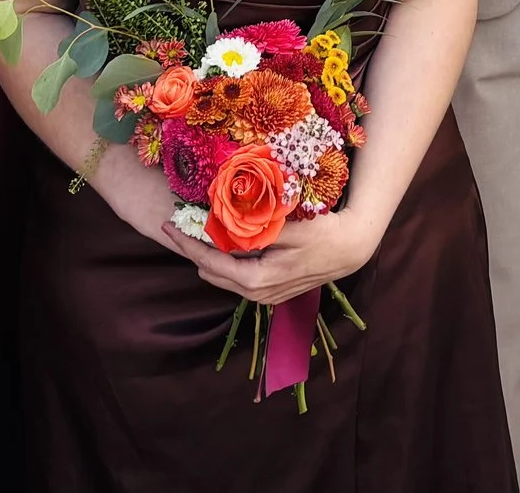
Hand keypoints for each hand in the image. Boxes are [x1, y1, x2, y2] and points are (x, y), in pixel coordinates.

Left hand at [168, 208, 382, 306]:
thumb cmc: (323, 234)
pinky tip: (225, 243)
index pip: (210, 262)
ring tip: (197, 231)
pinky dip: (226, 262)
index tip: (169, 225)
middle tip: (179, 225)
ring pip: (223, 277)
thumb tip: (221, 222)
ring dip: (209, 256)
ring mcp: (264, 296)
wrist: (350, 249)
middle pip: (211, 273)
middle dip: (193, 250)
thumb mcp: (288, 228)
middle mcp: (256, 293)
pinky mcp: (271, 293)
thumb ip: (253, 230)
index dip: (187, 243)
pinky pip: (238, 279)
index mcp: (256, 280)